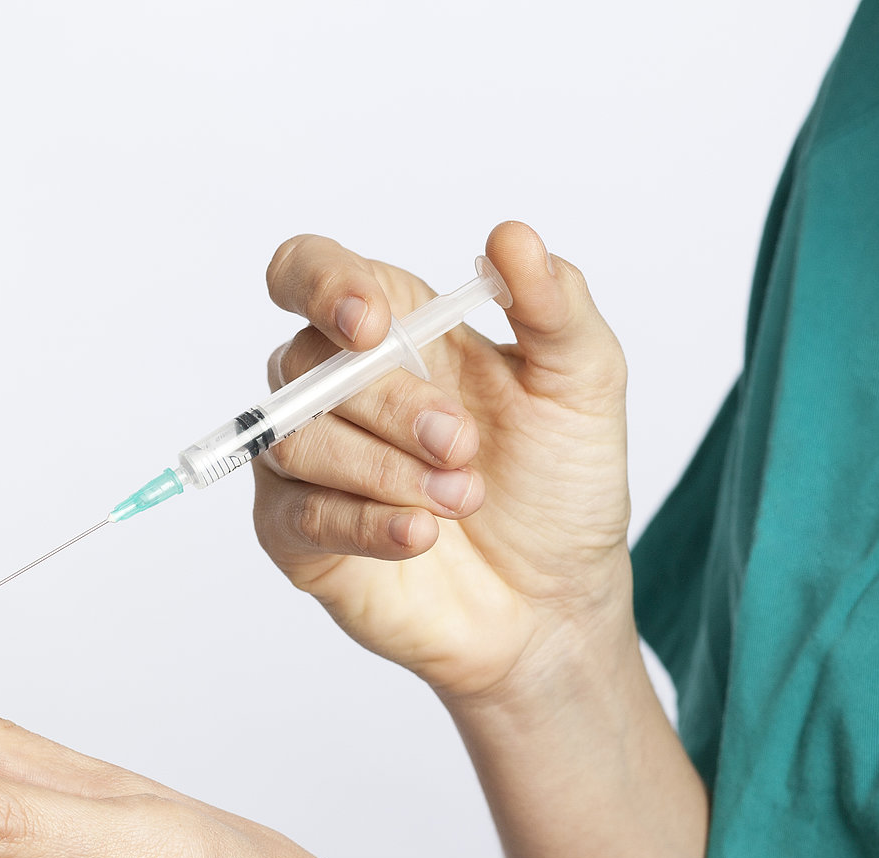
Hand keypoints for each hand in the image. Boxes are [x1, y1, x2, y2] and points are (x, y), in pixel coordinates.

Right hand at [256, 221, 631, 702]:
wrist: (556, 600)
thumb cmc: (559, 486)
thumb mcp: (582, 384)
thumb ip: (553, 304)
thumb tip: (511, 236)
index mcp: (391, 331)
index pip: (307, 272)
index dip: (320, 284)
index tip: (372, 325)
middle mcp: (335, 390)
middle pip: (305, 364)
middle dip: (391, 405)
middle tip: (464, 446)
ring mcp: (310, 464)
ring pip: (297, 439)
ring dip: (385, 471)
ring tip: (461, 499)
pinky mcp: (298, 536)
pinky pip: (300, 514)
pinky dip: (365, 522)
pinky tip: (420, 536)